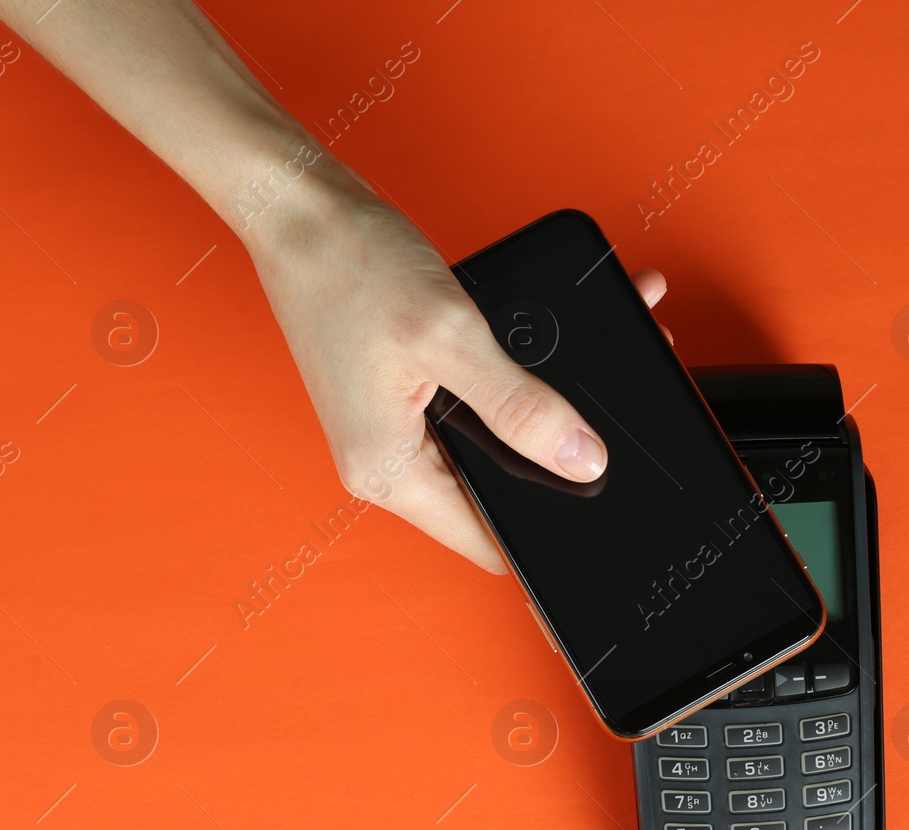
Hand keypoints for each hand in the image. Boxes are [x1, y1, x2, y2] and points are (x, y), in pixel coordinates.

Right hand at [244, 168, 667, 572]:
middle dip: (553, 464)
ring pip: (492, 447)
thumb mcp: (451, 339)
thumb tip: (582, 460)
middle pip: (494, 493)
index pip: (484, 542)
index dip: (542, 535)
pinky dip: (514, 383)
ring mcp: (397, 428)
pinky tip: (552, 353)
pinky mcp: (406, 394)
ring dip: (539, 418)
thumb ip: (520, 407)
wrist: (303, 207)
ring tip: (588, 384)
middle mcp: (389, 461)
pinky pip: (476, 407)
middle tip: (605, 434)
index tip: (595, 513)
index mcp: (390, 472)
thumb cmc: (349, 265)